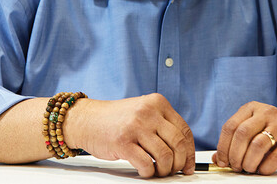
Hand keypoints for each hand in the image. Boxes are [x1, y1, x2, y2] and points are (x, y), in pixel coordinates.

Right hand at [65, 93, 194, 177]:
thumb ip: (162, 123)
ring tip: (159, 172)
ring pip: (165, 155)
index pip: (184, 130)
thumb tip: (184, 150)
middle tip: (175, 170)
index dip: (190, 151)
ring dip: (165, 170)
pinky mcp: (123, 142)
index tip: (189, 164)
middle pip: (178, 143)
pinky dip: (149, 173)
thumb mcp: (142, 111)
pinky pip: (146, 164)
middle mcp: (148, 112)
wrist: (86, 119)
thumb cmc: (115, 119)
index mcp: (157, 102)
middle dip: (180, 162)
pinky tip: (146, 171)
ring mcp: (136, 126)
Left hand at [213, 101, 276, 174]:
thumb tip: (217, 159)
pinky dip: (264, 168)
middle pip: (242, 134)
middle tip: (236, 167)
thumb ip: (235, 144)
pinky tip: (262, 169)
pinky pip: (274, 157)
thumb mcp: (253, 134)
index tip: (222, 161)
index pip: (230, 126)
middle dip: (235, 155)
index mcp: (252, 108)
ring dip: (249, 162)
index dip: (223, 146)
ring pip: (258, 145)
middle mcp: (267, 112)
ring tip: (249, 168)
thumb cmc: (273, 136)